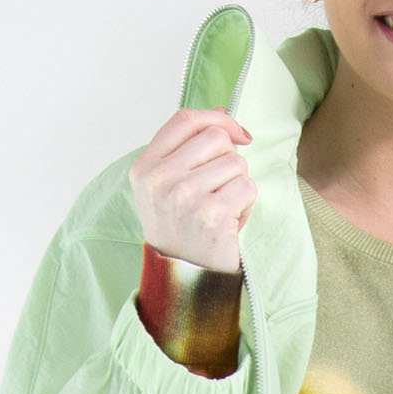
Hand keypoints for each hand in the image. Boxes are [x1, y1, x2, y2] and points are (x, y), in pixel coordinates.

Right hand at [129, 108, 255, 273]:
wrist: (184, 280)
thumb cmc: (181, 230)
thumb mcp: (169, 186)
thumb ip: (188, 147)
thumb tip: (222, 113)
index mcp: (145, 168)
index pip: (185, 119)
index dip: (217, 119)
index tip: (237, 134)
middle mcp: (160, 179)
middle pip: (216, 138)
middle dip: (229, 160)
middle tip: (219, 189)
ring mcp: (184, 196)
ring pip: (236, 162)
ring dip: (238, 185)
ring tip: (223, 209)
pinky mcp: (211, 214)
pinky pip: (247, 187)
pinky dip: (246, 205)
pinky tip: (231, 222)